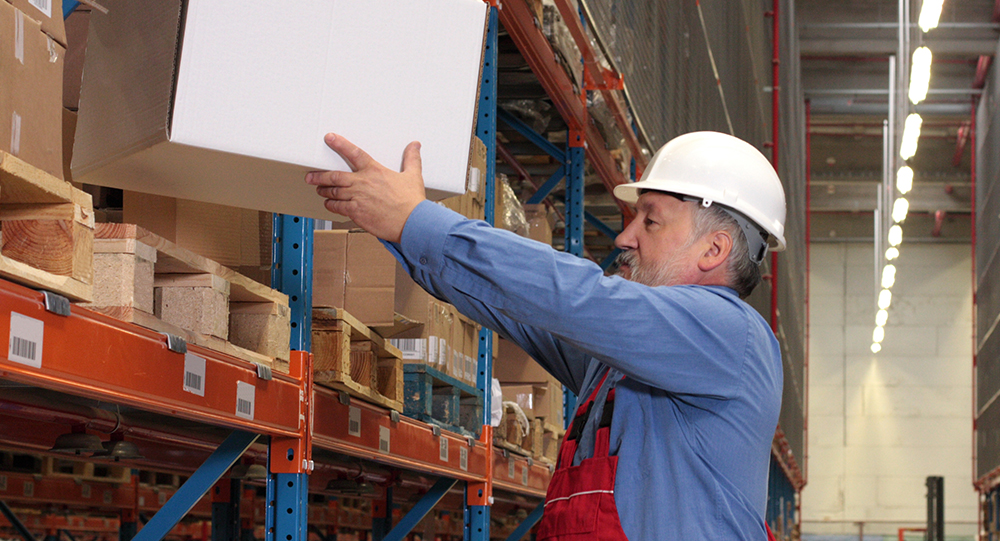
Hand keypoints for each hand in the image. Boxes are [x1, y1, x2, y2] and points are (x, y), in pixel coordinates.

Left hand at [306, 133, 426, 242]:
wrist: (411, 222)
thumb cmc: (412, 202)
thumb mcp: (413, 175)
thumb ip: (411, 159)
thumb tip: (414, 145)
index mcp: (374, 171)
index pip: (354, 153)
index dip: (340, 144)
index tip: (330, 138)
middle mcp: (362, 183)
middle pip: (334, 176)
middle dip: (319, 176)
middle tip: (310, 176)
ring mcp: (357, 198)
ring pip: (333, 192)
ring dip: (324, 191)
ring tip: (319, 190)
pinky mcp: (356, 212)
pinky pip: (337, 207)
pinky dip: (331, 205)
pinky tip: (329, 205)